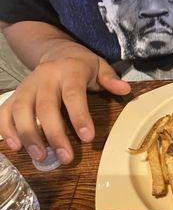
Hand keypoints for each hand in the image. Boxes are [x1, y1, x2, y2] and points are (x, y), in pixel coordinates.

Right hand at [0, 44, 129, 163]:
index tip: (87, 138)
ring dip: (28, 135)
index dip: (80, 116)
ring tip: (39, 156)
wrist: (55, 52)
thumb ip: (110, 79)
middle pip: (45, 107)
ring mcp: (27, 86)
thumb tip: (125, 89)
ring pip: (21, 110)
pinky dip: (6, 128)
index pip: (73, 94)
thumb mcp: (100, 67)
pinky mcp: (15, 94)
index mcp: (69, 71)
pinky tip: (15, 146)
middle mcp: (45, 78)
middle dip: (54, 134)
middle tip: (64, 157)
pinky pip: (5, 111)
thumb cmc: (82, 66)